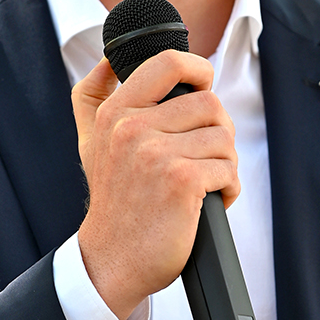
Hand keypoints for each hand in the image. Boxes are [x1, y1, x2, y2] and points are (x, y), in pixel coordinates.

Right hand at [71, 49, 238, 319]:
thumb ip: (93, 96)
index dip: (198, 69)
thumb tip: (108, 59)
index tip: (203, 86)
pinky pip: (228, 169)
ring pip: (224, 137)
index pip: (168, 63)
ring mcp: (156, 153)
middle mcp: (131, 127)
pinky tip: (212, 201)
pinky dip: (229, 189)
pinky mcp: (181, 181)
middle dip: (219, 131)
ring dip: (226, 163)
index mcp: (114, 112)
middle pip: (209, 103)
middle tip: (207, 157)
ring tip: (207, 183)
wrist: (112, 261)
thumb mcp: (90, 142)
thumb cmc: (113, 202)